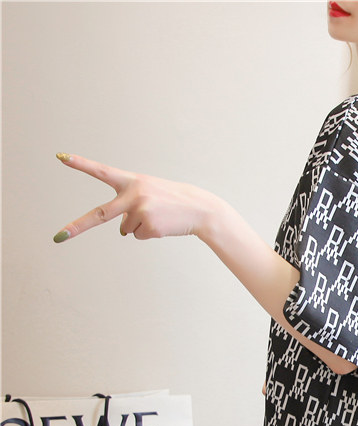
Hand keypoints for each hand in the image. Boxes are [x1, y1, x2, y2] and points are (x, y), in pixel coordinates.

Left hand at [53, 153, 214, 242]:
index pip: (102, 171)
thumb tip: (123, 231)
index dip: (80, 164)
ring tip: (159, 216)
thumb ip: (128, 205)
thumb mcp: (148, 194)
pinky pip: (138, 236)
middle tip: (58, 237)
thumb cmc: (171, 200)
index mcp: (130, 181)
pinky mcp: (149, 227)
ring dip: (141, 226)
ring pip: (126, 228)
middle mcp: (132, 194)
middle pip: (99, 214)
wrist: (199, 208)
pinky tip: (162, 224)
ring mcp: (140, 211)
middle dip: (77, 227)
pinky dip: (149, 233)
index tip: (60, 156)